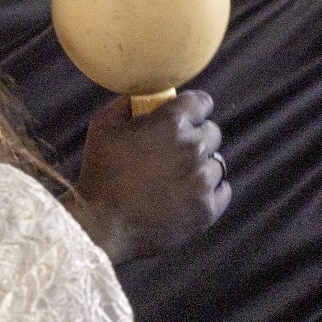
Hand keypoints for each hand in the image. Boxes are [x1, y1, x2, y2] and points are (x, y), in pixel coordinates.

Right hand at [69, 90, 230, 263]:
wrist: (99, 227)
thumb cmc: (98, 174)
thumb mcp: (103, 127)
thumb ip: (128, 103)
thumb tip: (146, 94)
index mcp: (172, 122)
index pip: (202, 102)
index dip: (193, 109)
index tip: (187, 117)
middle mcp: (193, 147)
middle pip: (212, 132)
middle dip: (196, 138)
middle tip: (173, 154)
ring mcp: (202, 179)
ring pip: (217, 163)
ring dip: (201, 167)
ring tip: (174, 180)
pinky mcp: (207, 209)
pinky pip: (223, 191)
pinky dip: (210, 192)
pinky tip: (189, 195)